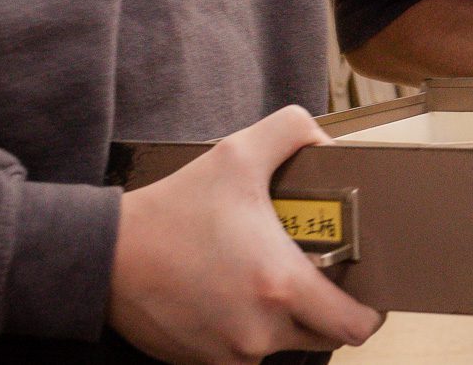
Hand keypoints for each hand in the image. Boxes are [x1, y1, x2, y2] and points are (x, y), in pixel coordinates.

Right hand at [108, 107, 383, 364]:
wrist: (104, 256)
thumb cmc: (173, 208)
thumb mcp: (238, 153)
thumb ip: (292, 131)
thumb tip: (325, 142)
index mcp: (280, 286)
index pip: (354, 326)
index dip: (367, 312)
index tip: (364, 291)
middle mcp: (260, 331)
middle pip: (323, 337)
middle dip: (327, 311)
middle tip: (317, 275)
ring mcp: (230, 353)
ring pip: (282, 345)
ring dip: (283, 319)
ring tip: (266, 278)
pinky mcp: (202, 364)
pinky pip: (243, 353)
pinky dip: (247, 330)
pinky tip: (233, 295)